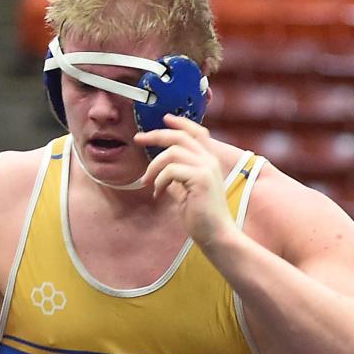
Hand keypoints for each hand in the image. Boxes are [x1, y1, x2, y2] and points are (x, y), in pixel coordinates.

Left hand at [136, 115, 235, 248]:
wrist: (216, 235)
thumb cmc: (202, 217)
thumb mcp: (187, 193)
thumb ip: (178, 180)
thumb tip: (163, 173)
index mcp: (209, 161)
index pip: (197, 132)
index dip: (180, 123)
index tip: (164, 119)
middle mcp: (209, 160)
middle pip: (180, 136)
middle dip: (156, 135)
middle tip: (138, 139)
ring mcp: (206, 168)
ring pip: (172, 152)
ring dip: (153, 167)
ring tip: (147, 182)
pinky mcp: (200, 179)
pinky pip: (171, 170)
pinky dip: (159, 181)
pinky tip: (158, 194)